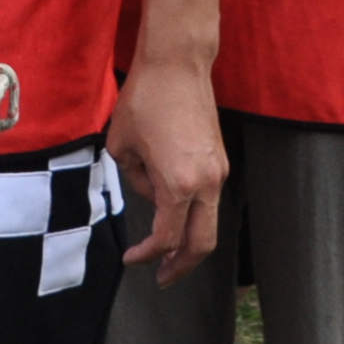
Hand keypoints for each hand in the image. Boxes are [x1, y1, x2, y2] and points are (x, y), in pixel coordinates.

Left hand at [108, 48, 226, 283]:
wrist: (178, 65)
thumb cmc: (144, 100)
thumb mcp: (121, 146)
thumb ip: (134, 180)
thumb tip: (149, 192)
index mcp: (179, 184)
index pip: (167, 236)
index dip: (148, 254)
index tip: (131, 260)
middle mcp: (207, 183)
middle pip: (202, 242)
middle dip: (182, 265)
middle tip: (162, 278)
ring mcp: (219, 173)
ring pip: (209, 223)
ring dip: (188, 241)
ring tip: (166, 253)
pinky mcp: (221, 161)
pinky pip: (208, 200)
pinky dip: (192, 215)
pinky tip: (171, 214)